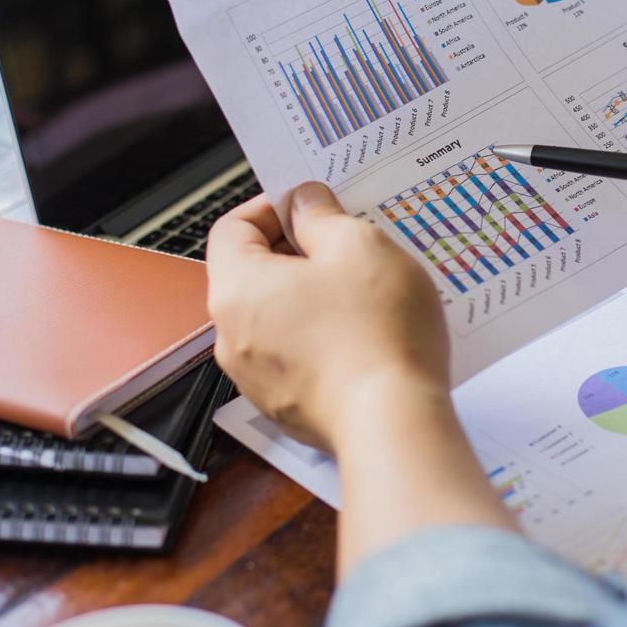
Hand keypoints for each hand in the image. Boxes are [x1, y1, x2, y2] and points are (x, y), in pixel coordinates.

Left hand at [206, 182, 450, 451]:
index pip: (233, 228)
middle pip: (255, 273)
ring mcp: (257, 377)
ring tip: (365, 289)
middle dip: (300, 251)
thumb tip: (305, 203)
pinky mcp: (287, 404)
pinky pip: (297, 354)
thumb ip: (322, 216)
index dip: (273, 207)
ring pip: (279, 316)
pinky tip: (366, 332)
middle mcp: (233, 336)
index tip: (311, 205)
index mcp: (237, 289)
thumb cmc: (375, 335)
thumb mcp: (358, 245)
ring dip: (315, 295)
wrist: (392, 423)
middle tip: (349, 241)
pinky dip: (323, 336)